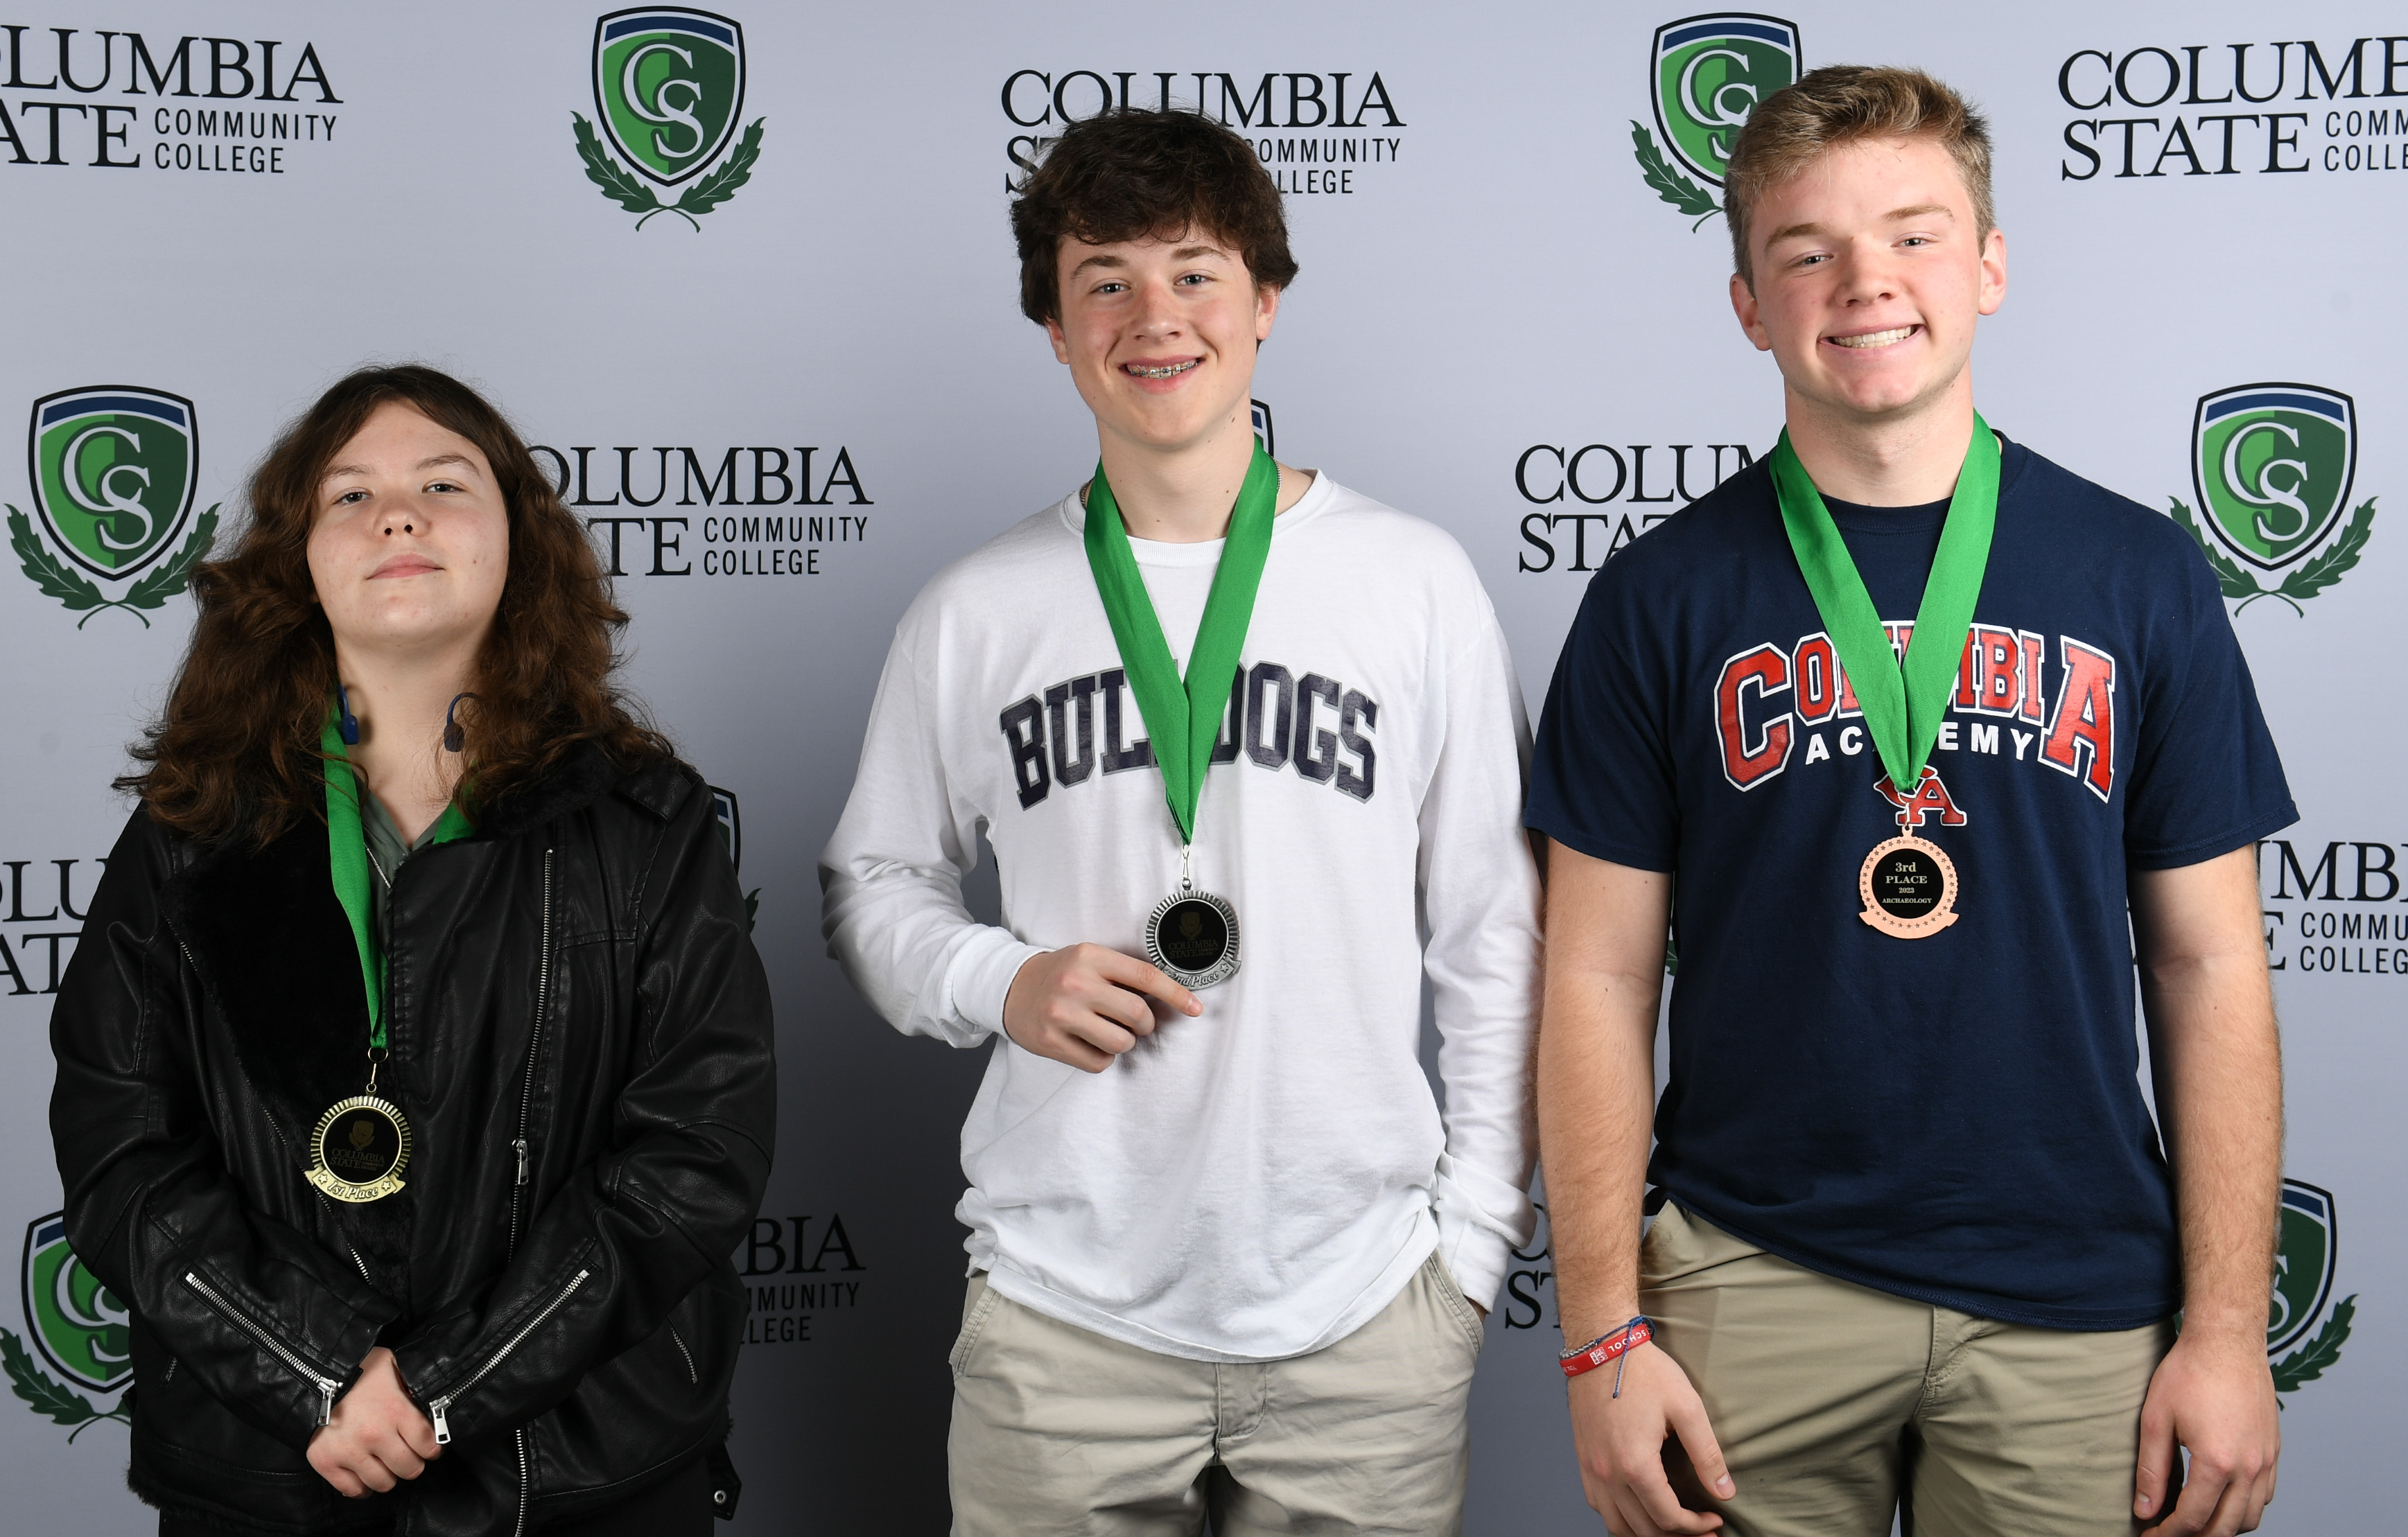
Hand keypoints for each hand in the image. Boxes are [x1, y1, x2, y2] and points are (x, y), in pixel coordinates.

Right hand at [306, 1346, 441, 1496]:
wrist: (309, 1373)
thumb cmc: (356, 1369)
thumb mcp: (391, 1365)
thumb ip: (411, 1385)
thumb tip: (428, 1404)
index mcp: (395, 1410)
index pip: (428, 1445)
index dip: (433, 1449)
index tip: (430, 1449)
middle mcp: (374, 1434)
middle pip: (409, 1468)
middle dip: (413, 1464)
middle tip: (407, 1456)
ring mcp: (349, 1451)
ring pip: (383, 1483)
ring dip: (389, 1476)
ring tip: (385, 1464)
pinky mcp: (325, 1462)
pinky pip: (353, 1490)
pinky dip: (362, 1487)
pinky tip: (365, 1474)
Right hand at [1003, 943, 1199, 1071]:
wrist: (1011, 988)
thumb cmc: (1061, 974)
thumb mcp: (1089, 959)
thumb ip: (1123, 974)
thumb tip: (1170, 996)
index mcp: (1090, 956)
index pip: (1145, 976)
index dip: (1176, 994)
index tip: (1195, 1008)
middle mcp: (1075, 983)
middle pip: (1137, 1014)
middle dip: (1144, 1024)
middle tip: (1135, 1022)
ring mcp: (1061, 1013)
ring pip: (1121, 1042)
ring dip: (1123, 1042)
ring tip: (1106, 1031)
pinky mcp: (1051, 1041)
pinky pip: (1098, 1062)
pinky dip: (1101, 1057)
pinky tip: (1087, 1042)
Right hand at [1568, 1341, 1734, 1534]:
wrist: (1601, 1346)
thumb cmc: (1643, 1371)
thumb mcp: (1687, 1407)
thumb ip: (1707, 1455)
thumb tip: (1725, 1491)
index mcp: (1636, 1465)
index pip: (1668, 1518)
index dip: (1696, 1526)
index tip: (1715, 1519)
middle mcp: (1608, 1473)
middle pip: (1644, 1529)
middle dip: (1677, 1536)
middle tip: (1701, 1530)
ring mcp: (1591, 1468)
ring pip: (1617, 1525)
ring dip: (1646, 1533)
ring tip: (1671, 1528)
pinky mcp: (1583, 1459)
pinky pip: (1598, 1505)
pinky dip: (1619, 1518)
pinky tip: (1637, 1509)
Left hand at [2134, 1326, 2278, 1535]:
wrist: (2227, 1341)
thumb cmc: (2188, 1373)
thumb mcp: (2155, 1419)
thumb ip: (2151, 1470)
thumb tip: (2144, 1510)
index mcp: (2217, 1463)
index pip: (2193, 1520)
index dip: (2167, 1534)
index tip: (2149, 1534)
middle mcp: (2249, 1468)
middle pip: (2225, 1528)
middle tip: (2168, 1532)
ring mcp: (2266, 1461)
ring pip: (2250, 1518)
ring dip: (2222, 1528)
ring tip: (2193, 1521)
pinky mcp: (2274, 1452)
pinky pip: (2264, 1497)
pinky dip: (2244, 1509)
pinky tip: (2220, 1501)